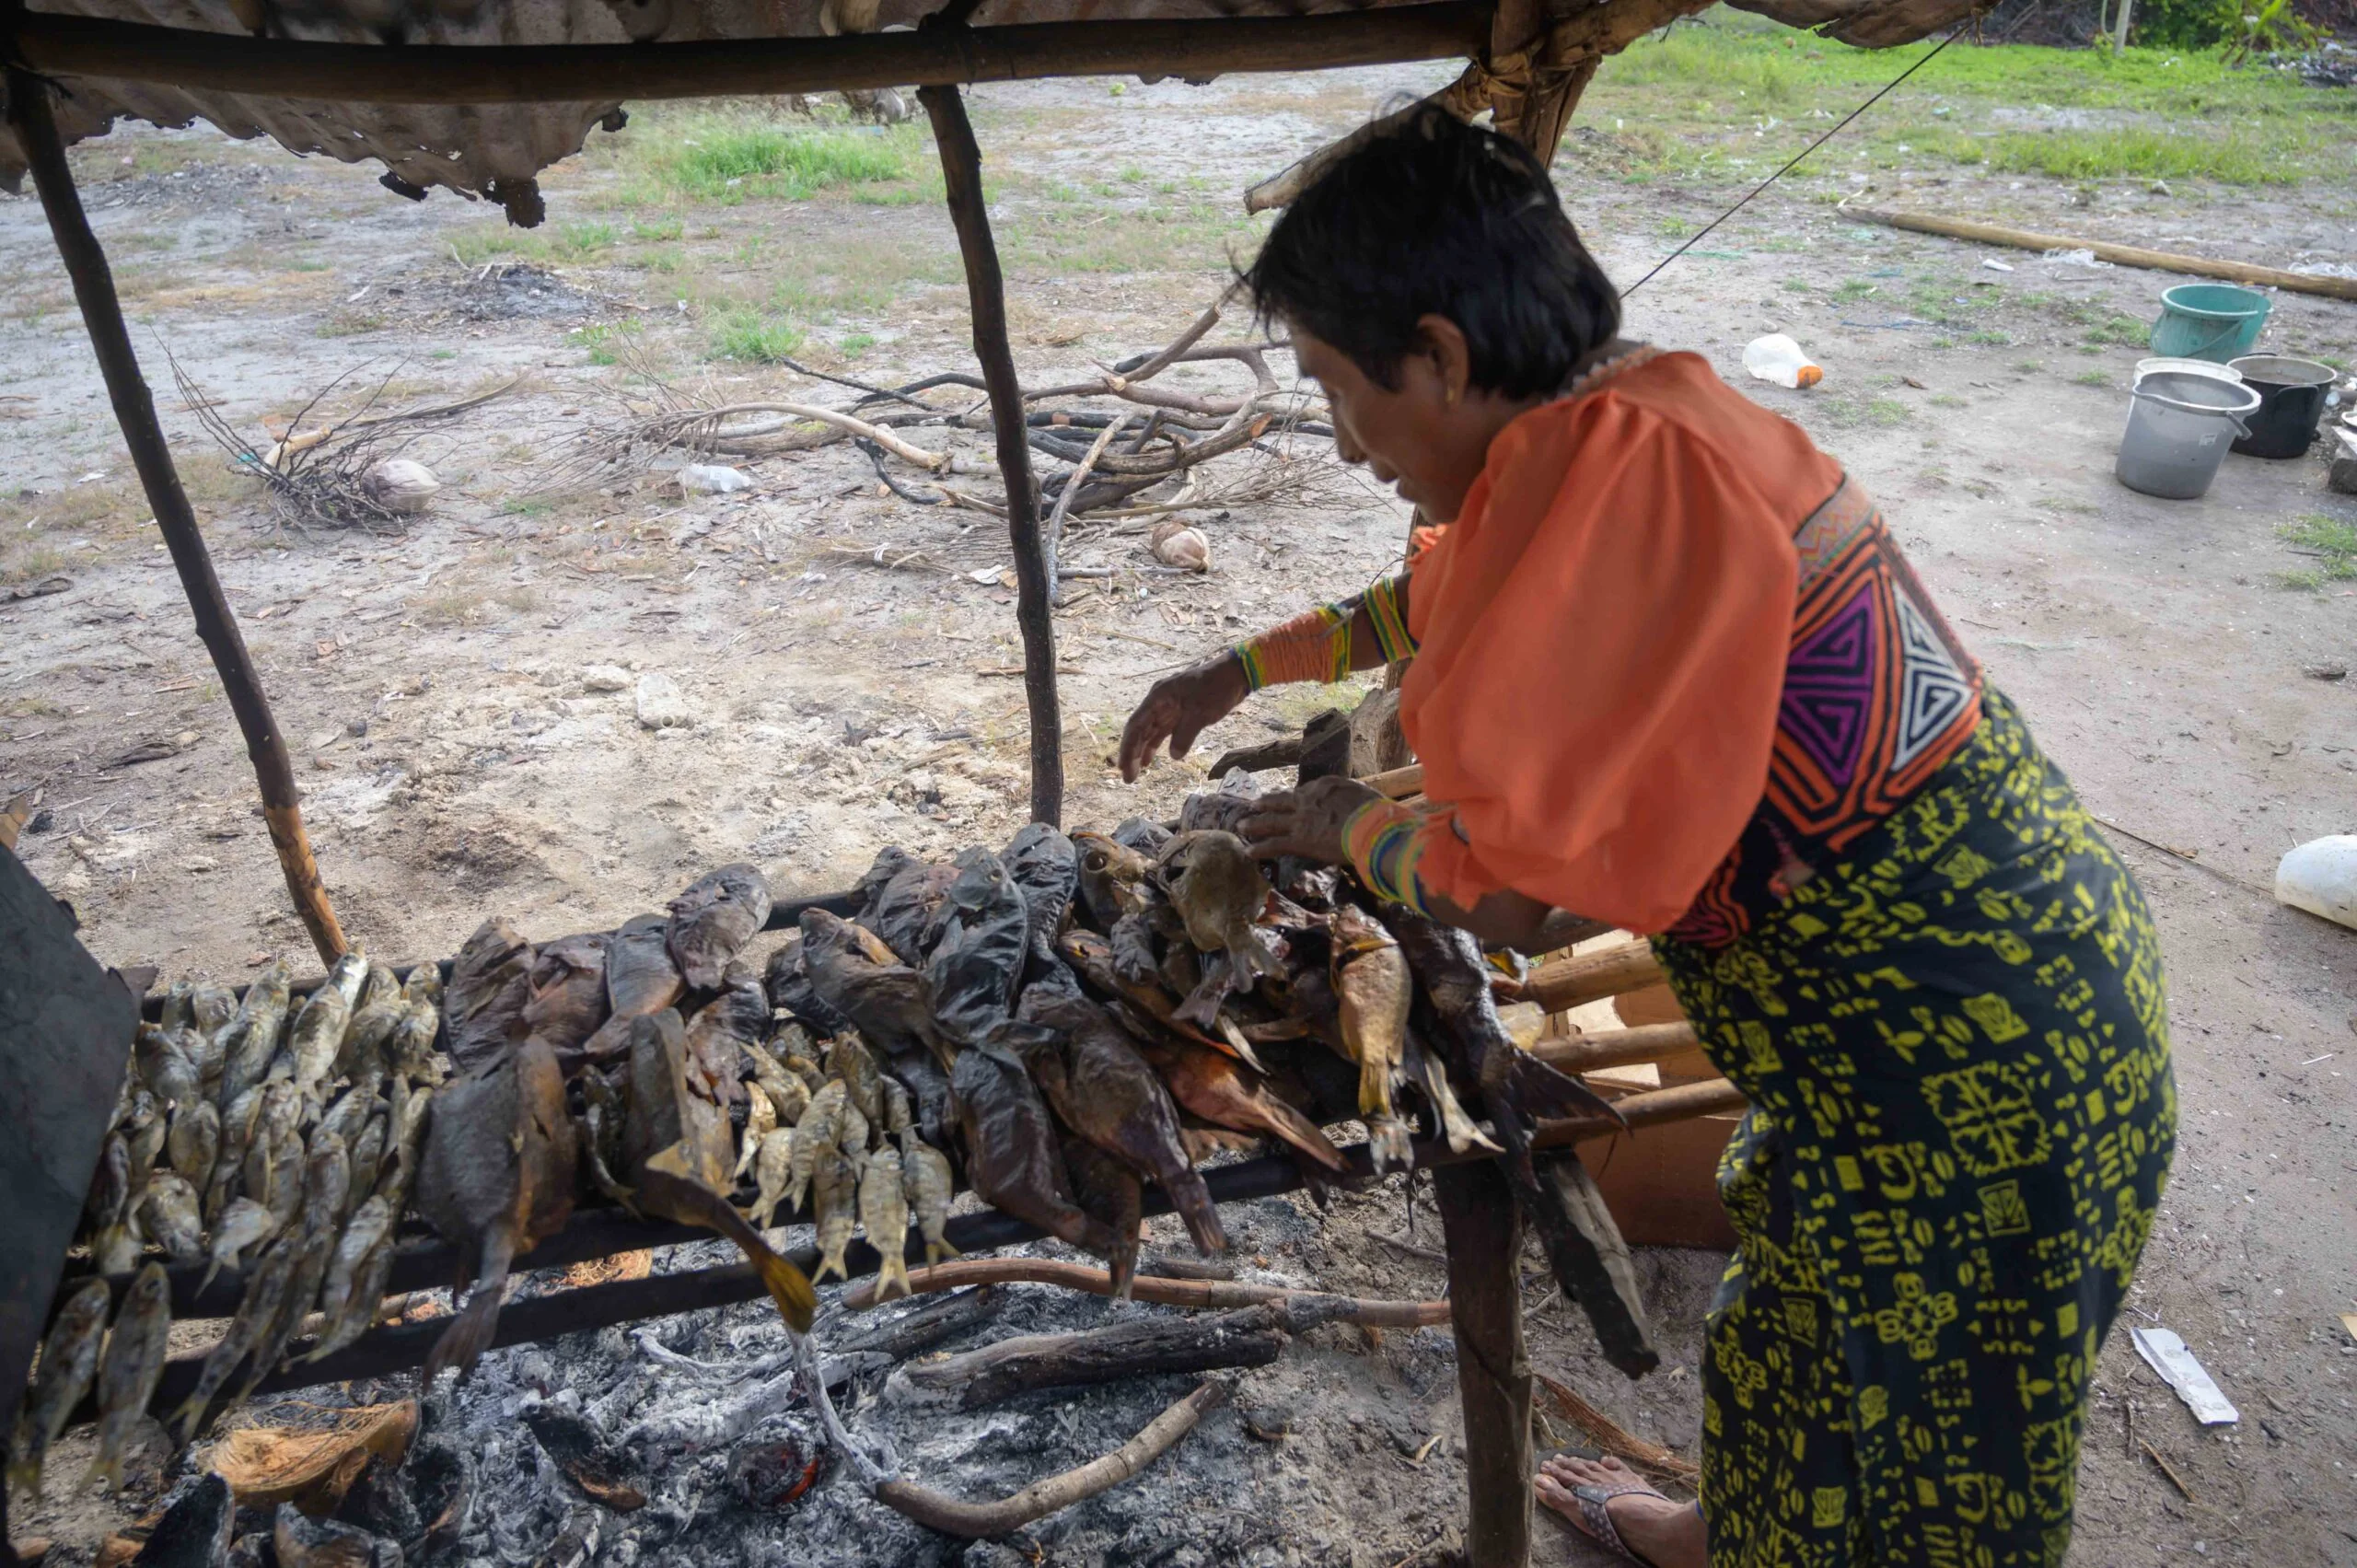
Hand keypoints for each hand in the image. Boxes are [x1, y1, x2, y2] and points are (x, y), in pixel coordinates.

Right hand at [1117, 653, 1250, 781]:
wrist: (1235, 675)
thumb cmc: (1216, 688)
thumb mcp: (1200, 713)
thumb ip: (1185, 735)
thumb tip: (1174, 756)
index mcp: (1158, 697)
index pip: (1136, 726)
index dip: (1128, 748)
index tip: (1123, 767)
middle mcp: (1159, 703)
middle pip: (1140, 731)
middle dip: (1132, 754)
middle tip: (1129, 778)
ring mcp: (1169, 708)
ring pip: (1149, 733)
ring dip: (1142, 752)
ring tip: (1136, 773)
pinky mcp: (1180, 714)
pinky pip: (1162, 732)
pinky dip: (1155, 746)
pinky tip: (1150, 760)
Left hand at [1237, 775, 1385, 864]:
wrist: (1371, 827)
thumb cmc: (1376, 812)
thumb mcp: (1363, 795)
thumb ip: (1351, 798)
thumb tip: (1354, 804)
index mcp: (1325, 785)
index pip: (1303, 791)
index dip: (1293, 797)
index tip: (1288, 799)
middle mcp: (1307, 799)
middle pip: (1280, 801)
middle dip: (1265, 804)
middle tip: (1253, 805)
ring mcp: (1300, 820)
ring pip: (1270, 821)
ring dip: (1254, 824)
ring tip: (1241, 826)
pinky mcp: (1298, 841)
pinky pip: (1273, 844)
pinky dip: (1259, 848)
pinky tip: (1248, 852)